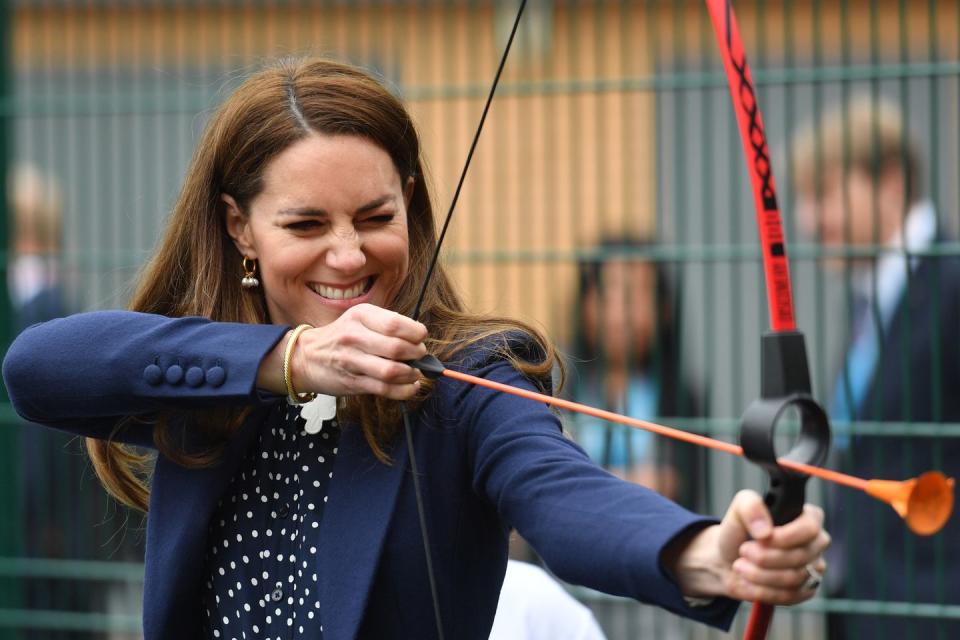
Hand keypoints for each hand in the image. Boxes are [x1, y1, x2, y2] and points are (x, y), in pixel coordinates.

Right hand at [260, 304, 427, 399]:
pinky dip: (404, 391)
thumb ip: (386, 324)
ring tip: (415, 372)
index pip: (396, 324)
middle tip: (420, 355)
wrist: (306, 357)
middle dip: (417, 354)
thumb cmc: (340, 336)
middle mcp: (354, 337)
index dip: (416, 333)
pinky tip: (410, 387)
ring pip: (392, 371)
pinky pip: (385, 389)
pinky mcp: (352, 383)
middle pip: (396, 348)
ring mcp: (352, 361)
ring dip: (411, 374)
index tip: (421, 337)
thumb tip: (418, 338)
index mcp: (360, 316)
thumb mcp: (359, 318)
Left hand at [664, 490, 829, 605]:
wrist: (728, 559)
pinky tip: (748, 581)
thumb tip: (765, 531)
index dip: (786, 537)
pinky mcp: (805, 591)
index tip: (761, 538)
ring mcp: (813, 568)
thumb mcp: (738, 508)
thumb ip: (751, 507)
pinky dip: (762, 591)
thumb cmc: (739, 530)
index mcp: (807, 517)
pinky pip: (789, 596)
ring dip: (759, 574)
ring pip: (794, 578)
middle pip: (801, 556)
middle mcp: (816, 543)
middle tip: (743, 551)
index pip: (810, 528)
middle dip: (765, 557)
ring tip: (740, 565)